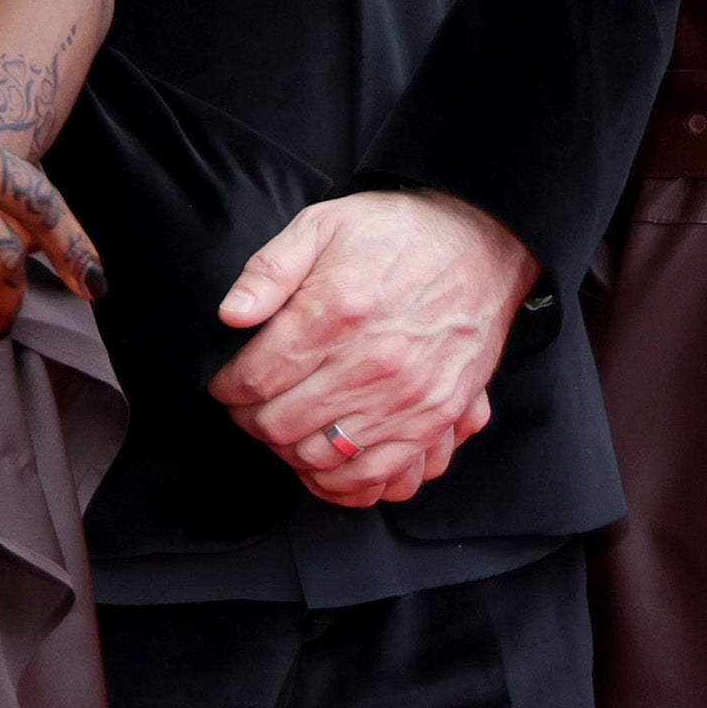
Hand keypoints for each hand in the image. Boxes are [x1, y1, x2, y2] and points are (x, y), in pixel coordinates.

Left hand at [211, 191, 535, 507]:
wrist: (482, 243)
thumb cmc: (396, 233)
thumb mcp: (322, 226)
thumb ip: (268, 271)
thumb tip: (229, 316)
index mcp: (336, 313)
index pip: (255, 378)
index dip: (226, 387)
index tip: (225, 384)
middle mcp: (372, 363)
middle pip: (281, 425)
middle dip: (250, 421)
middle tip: (247, 408)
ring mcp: (408, 398)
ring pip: (321, 457)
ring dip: (289, 451)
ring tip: (283, 429)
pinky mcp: (435, 418)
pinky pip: (378, 476)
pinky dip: (342, 481)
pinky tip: (325, 462)